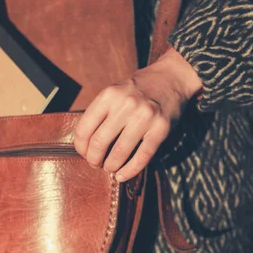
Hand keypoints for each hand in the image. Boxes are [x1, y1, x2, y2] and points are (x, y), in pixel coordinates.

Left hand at [74, 48, 201, 181]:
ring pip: (119, 153)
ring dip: (110, 166)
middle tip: (95, 163)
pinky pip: (142, 157)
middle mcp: (126, 105)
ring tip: (109, 168)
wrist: (172, 77)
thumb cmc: (139, 88)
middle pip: (99, 143)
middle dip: (93, 159)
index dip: (80, 146)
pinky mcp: (160, 129)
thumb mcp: (115, 91)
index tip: (83, 152)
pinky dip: (130, 171)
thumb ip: (101, 112)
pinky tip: (122, 175)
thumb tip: (86, 143)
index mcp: (109, 95)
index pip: (84, 128)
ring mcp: (145, 117)